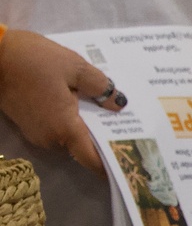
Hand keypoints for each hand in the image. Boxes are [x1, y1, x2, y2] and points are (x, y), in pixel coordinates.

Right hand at [0, 29, 126, 173]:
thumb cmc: (32, 60)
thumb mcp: (75, 67)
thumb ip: (101, 87)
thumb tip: (118, 105)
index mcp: (64, 128)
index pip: (91, 159)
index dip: (110, 165)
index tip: (129, 164)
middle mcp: (50, 138)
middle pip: (83, 148)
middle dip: (103, 141)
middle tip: (129, 130)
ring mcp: (36, 133)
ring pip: (69, 137)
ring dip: (86, 128)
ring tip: (109, 115)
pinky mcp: (27, 124)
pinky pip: (56, 128)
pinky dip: (71, 121)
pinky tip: (82, 105)